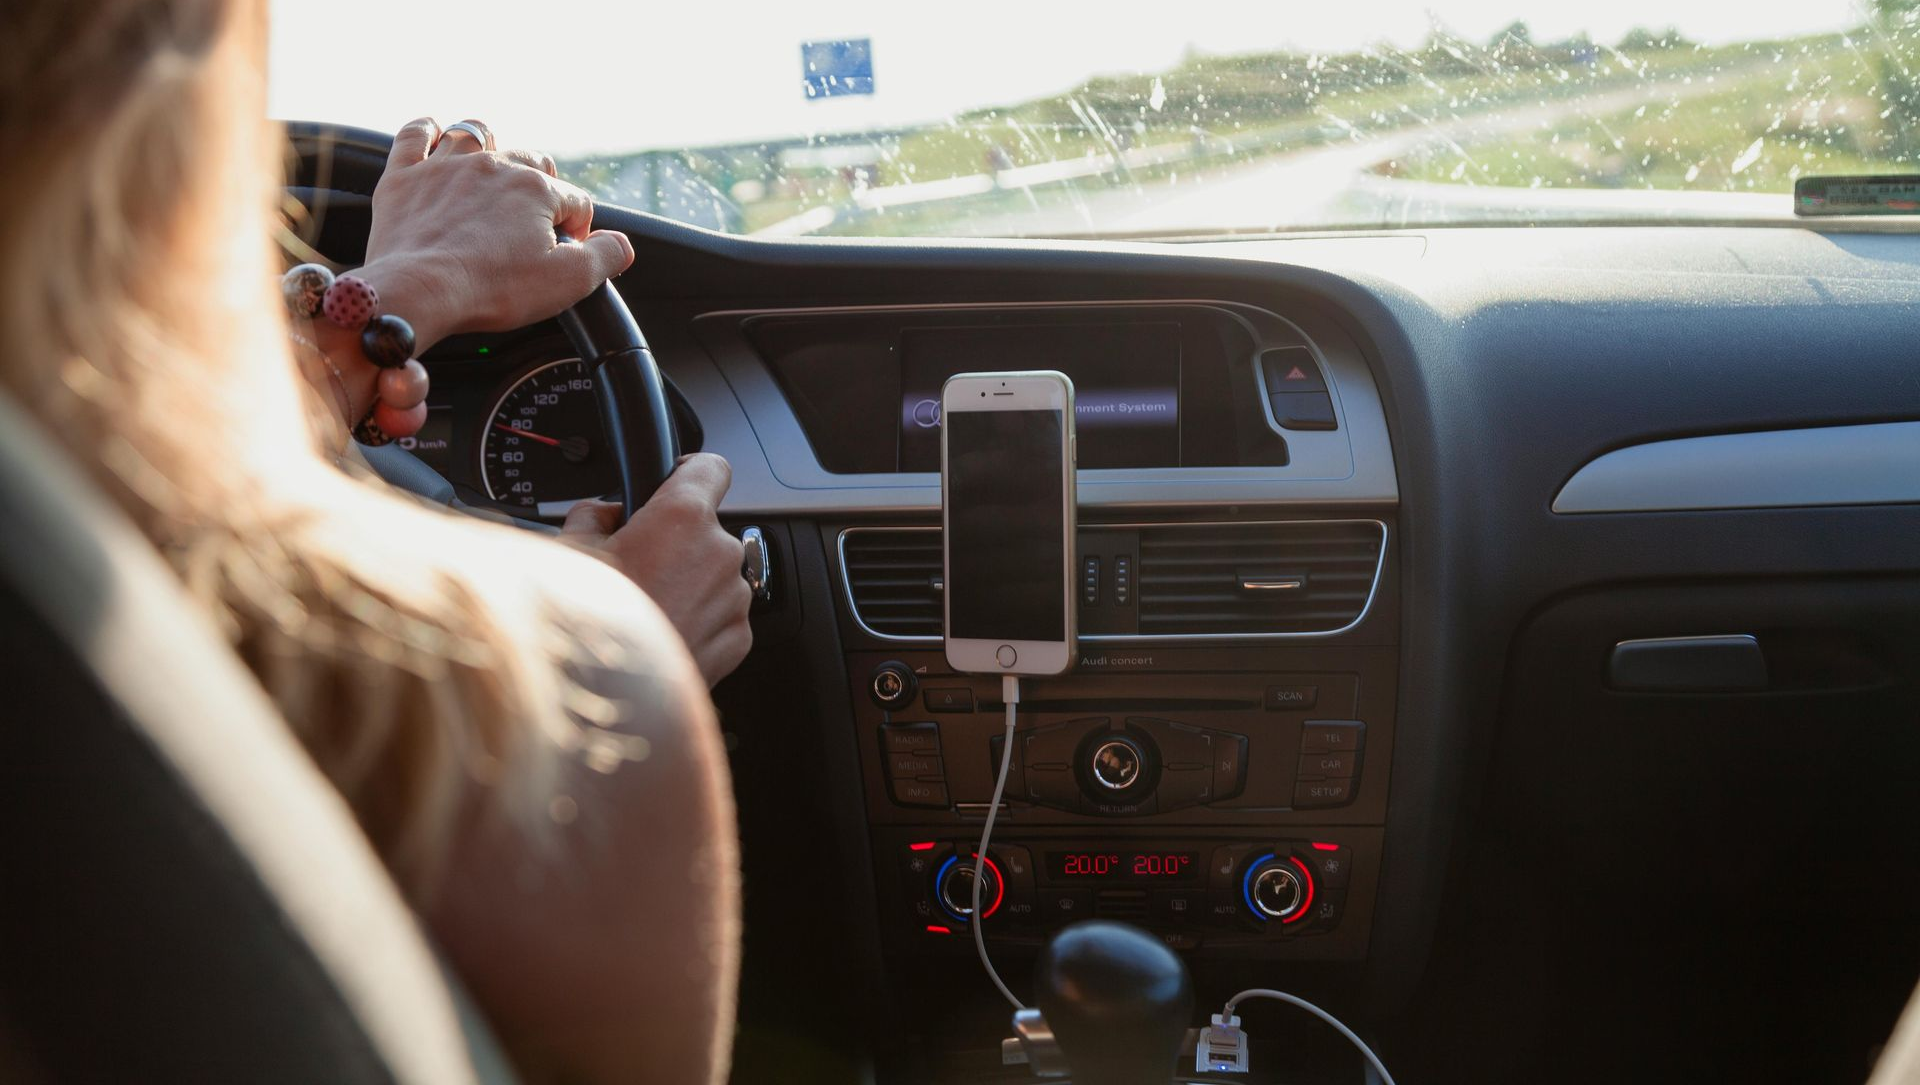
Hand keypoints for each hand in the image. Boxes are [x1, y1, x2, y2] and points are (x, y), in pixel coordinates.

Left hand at [358, 117, 634, 353]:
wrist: (419, 291)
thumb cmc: (492, 288)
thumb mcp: (569, 282)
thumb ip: (607, 257)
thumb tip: (622, 244)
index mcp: (536, 190)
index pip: (574, 201)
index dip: (577, 230)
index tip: (564, 255)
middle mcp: (494, 166)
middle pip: (531, 161)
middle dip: (540, 186)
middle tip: (534, 221)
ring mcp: (445, 167)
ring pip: (476, 134)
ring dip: (490, 147)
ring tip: (492, 171)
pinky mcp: (404, 177)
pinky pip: (415, 134)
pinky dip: (426, 130)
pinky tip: (433, 134)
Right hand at [561, 454, 752, 685]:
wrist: (605, 701)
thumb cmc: (586, 627)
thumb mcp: (567, 553)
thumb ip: (591, 516)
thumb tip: (601, 514)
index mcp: (682, 518)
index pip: (710, 467)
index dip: (689, 471)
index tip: (674, 480)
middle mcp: (719, 554)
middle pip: (704, 529)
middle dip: (673, 542)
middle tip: (633, 566)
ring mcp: (733, 599)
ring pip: (712, 575)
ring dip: (685, 583)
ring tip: (642, 608)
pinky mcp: (738, 640)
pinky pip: (719, 615)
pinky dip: (695, 619)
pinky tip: (658, 634)